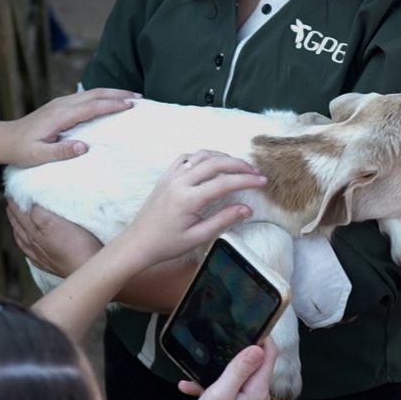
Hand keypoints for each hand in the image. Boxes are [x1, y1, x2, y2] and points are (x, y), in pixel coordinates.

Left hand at [0, 89, 140, 167]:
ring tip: (132, 97)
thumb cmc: (20, 150)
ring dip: (112, 93)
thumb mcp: (37, 156)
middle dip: (118, 94)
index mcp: (59, 116)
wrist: (3, 139)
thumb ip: (60, 152)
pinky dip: (102, 96)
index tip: (130, 105)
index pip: (91, 107)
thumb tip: (84, 146)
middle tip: (140, 98)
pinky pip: (85, 97)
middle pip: (94, 94)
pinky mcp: (60, 105)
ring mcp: (60, 103)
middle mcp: (61, 105)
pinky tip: (111, 101)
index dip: (111, 105)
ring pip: (91, 93)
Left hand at [8, 200, 102, 278]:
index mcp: (34, 233)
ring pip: (23, 241)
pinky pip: (30, 254)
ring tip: (15, 224)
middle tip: (10, 205)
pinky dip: (25, 247)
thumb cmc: (75, 245)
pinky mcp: (49, 265)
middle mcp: (33, 246)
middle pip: (19, 227)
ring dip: (17, 230)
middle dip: (14, 215)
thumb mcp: (57, 223)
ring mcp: (40, 257)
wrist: (86, 270)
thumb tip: (30, 207)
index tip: (10, 195)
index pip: (20, 215)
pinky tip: (28, 248)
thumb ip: (40, 214)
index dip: (15, 204)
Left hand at [114, 151, 266, 271]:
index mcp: (188, 199)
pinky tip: (212, 163)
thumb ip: (224, 220)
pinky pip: (185, 157)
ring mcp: (171, 177)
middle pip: (215, 163)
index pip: (224, 183)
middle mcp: (179, 182)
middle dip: (239, 165)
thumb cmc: (167, 244)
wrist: (138, 243)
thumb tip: (247, 209)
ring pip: (201, 155)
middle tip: (255, 172)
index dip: (246, 180)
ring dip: (222, 157)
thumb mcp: (198, 236)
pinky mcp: (165, 177)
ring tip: (238, 166)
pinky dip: (202, 156)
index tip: (262, 182)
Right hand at [178, 340, 274, 399]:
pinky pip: (224, 388)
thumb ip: (239, 370)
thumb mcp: (220, 395)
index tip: (247, 321)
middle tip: (219, 336)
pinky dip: (207, 385)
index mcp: (258, 390)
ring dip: (217, 368)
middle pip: (254, 362)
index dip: (262, 335)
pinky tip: (187, 386)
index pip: (269, 354)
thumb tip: (258, 347)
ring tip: (198, 363)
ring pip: (236, 374)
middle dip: (237, 348)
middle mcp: (256, 395)